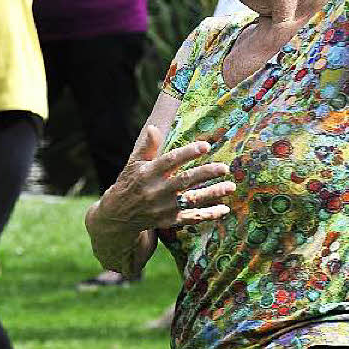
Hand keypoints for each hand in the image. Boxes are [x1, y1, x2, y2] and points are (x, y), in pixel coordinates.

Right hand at [97, 125, 235, 231]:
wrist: (117, 216)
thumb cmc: (129, 183)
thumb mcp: (134, 163)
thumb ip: (147, 147)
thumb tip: (153, 127)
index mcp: (148, 173)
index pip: (170, 161)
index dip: (188, 153)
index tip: (206, 146)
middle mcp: (156, 191)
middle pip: (185, 181)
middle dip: (206, 174)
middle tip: (225, 168)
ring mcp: (163, 207)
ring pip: (192, 200)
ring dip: (213, 194)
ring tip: (231, 186)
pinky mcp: (169, 220)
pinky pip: (191, 218)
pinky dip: (208, 215)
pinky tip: (224, 209)